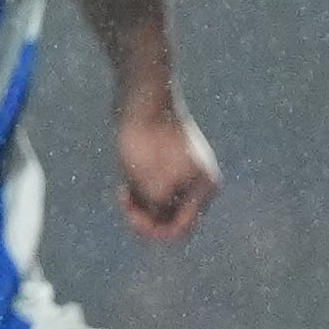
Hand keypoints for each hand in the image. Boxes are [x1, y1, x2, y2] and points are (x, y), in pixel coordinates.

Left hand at [114, 93, 221, 241]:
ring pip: (159, 206)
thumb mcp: (151, 184)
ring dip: (140, 205)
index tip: (131, 215)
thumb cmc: (146, 140)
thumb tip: (160, 218)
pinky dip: (139, 193)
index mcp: (204, 188)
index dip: (153, 230)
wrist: (140, 99)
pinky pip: (152, 191)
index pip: (181, 228)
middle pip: (171, 218)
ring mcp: (184, 173)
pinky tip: (124, 184)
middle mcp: (199, 183)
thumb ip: (159, 210)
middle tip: (124, 199)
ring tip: (125, 188)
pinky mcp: (167, 164)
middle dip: (146, 216)